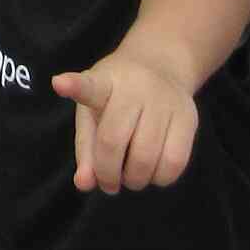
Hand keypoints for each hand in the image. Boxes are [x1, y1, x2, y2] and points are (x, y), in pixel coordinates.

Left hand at [52, 47, 198, 192]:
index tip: (60, 84)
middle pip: (114, 141)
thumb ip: (86, 149)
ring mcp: (165, 100)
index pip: (89, 86)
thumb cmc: (117, 96)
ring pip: (146, 158)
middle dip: (107, 174)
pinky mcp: (189, 117)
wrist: (160, 65)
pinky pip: (174, 163)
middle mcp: (135, 87)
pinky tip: (153, 170)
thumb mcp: (93, 112)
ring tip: (131, 174)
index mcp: (104, 82)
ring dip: (134, 179)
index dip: (74, 87)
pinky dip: (160, 178)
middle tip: (108, 181)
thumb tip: (84, 184)